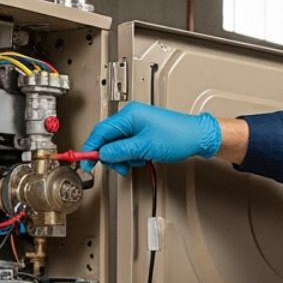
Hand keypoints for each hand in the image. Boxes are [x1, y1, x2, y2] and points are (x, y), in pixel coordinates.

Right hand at [80, 103, 221, 174]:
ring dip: (122, 157)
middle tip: (119, 166)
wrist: (197, 136)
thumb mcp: (144, 147)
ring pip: (118, 144)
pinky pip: (128, 145)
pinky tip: (141, 158)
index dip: (91, 149)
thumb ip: (120, 151)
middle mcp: (131, 117)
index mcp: (129, 116)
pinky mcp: (143, 131)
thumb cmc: (177, 137)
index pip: (100, 132)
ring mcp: (137, 124)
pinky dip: (131, 155)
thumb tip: (103, 154)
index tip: (85, 162)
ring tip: (135, 162)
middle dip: (111, 156)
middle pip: (107, 139)